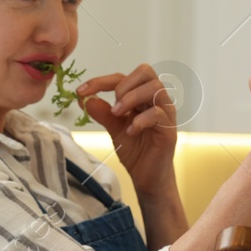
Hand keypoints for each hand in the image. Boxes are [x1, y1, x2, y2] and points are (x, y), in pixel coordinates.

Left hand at [75, 64, 178, 197]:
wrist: (147, 178)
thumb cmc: (136, 151)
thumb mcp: (114, 129)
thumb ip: (102, 113)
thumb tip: (84, 98)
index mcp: (142, 98)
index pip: (123, 78)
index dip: (101, 81)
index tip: (81, 91)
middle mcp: (156, 101)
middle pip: (146, 72)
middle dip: (123, 84)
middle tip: (112, 105)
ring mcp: (165, 114)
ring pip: (155, 88)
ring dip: (132, 98)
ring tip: (117, 114)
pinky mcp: (169, 130)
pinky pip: (158, 114)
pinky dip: (141, 120)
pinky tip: (130, 131)